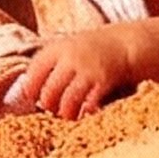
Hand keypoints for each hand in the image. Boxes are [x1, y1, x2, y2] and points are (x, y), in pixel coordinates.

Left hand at [10, 25, 133, 120]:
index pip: (34, 72)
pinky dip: (85, 113)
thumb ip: (53, 64)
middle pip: (48, 92)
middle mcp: (69, 57)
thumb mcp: (70, 46)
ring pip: (66, 102)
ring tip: (69, 115)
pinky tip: (87, 114)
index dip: (31, 89)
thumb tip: (31, 90)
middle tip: (54, 110)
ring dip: (66, 114)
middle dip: (49, 106)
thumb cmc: (94, 49)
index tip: (33, 98)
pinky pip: (88, 105)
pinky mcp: (103, 80)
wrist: (127, 42)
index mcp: (58, 48)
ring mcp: (86, 69)